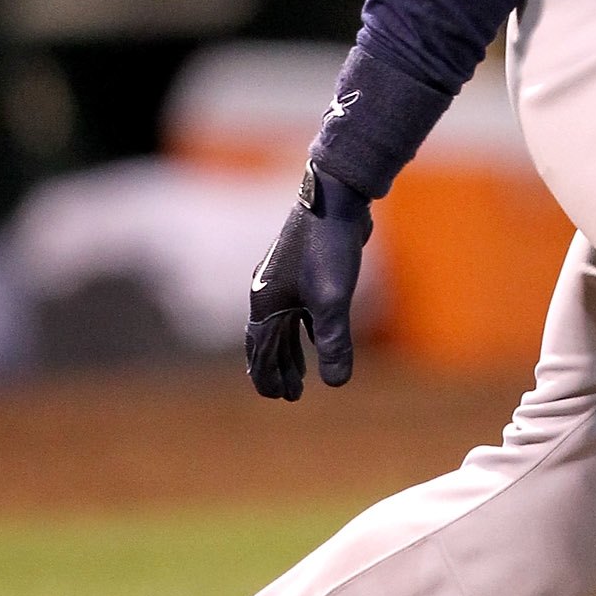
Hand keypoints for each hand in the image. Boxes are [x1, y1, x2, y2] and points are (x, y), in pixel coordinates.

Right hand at [245, 161, 370, 400]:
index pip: (259, 350)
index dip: (267, 376)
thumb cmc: (328, 248)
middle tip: (291, 396)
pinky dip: (305, 331)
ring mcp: (287, 280)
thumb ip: (333, 343)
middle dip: (279, 370)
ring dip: (291, 353)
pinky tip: (319, 339)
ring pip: (285, 327)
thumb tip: (335, 384)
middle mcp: (270, 292)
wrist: (336, 198)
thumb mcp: (332, 301)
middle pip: (269, 342)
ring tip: (301, 377)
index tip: (277, 397)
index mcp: (266, 302)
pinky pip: (300, 310)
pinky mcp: (306, 270)